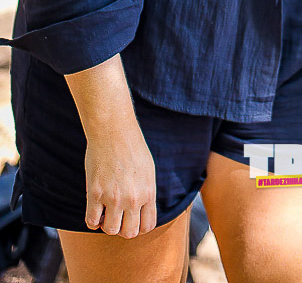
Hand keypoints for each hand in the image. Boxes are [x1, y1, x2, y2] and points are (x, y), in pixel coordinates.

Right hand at [84, 120, 156, 237]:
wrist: (113, 130)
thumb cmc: (131, 147)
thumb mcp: (147, 170)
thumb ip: (145, 192)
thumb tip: (141, 211)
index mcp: (148, 192)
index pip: (147, 226)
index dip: (139, 226)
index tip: (131, 219)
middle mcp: (133, 198)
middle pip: (129, 233)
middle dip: (123, 228)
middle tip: (118, 216)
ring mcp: (114, 197)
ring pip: (110, 230)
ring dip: (107, 224)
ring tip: (106, 211)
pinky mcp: (95, 193)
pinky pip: (91, 222)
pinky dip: (93, 220)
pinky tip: (95, 208)